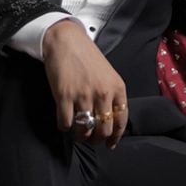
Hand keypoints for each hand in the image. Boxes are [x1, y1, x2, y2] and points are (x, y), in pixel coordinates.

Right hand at [42, 19, 128, 148]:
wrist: (66, 40)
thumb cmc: (86, 56)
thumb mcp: (108, 74)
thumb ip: (111, 95)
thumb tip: (109, 119)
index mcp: (117, 88)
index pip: (121, 121)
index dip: (115, 137)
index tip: (110, 144)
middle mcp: (103, 94)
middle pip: (103, 129)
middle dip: (96, 140)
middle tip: (90, 140)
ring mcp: (83, 95)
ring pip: (85, 130)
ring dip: (80, 137)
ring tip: (77, 134)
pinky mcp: (64, 96)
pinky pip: (66, 123)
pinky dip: (65, 128)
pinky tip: (64, 124)